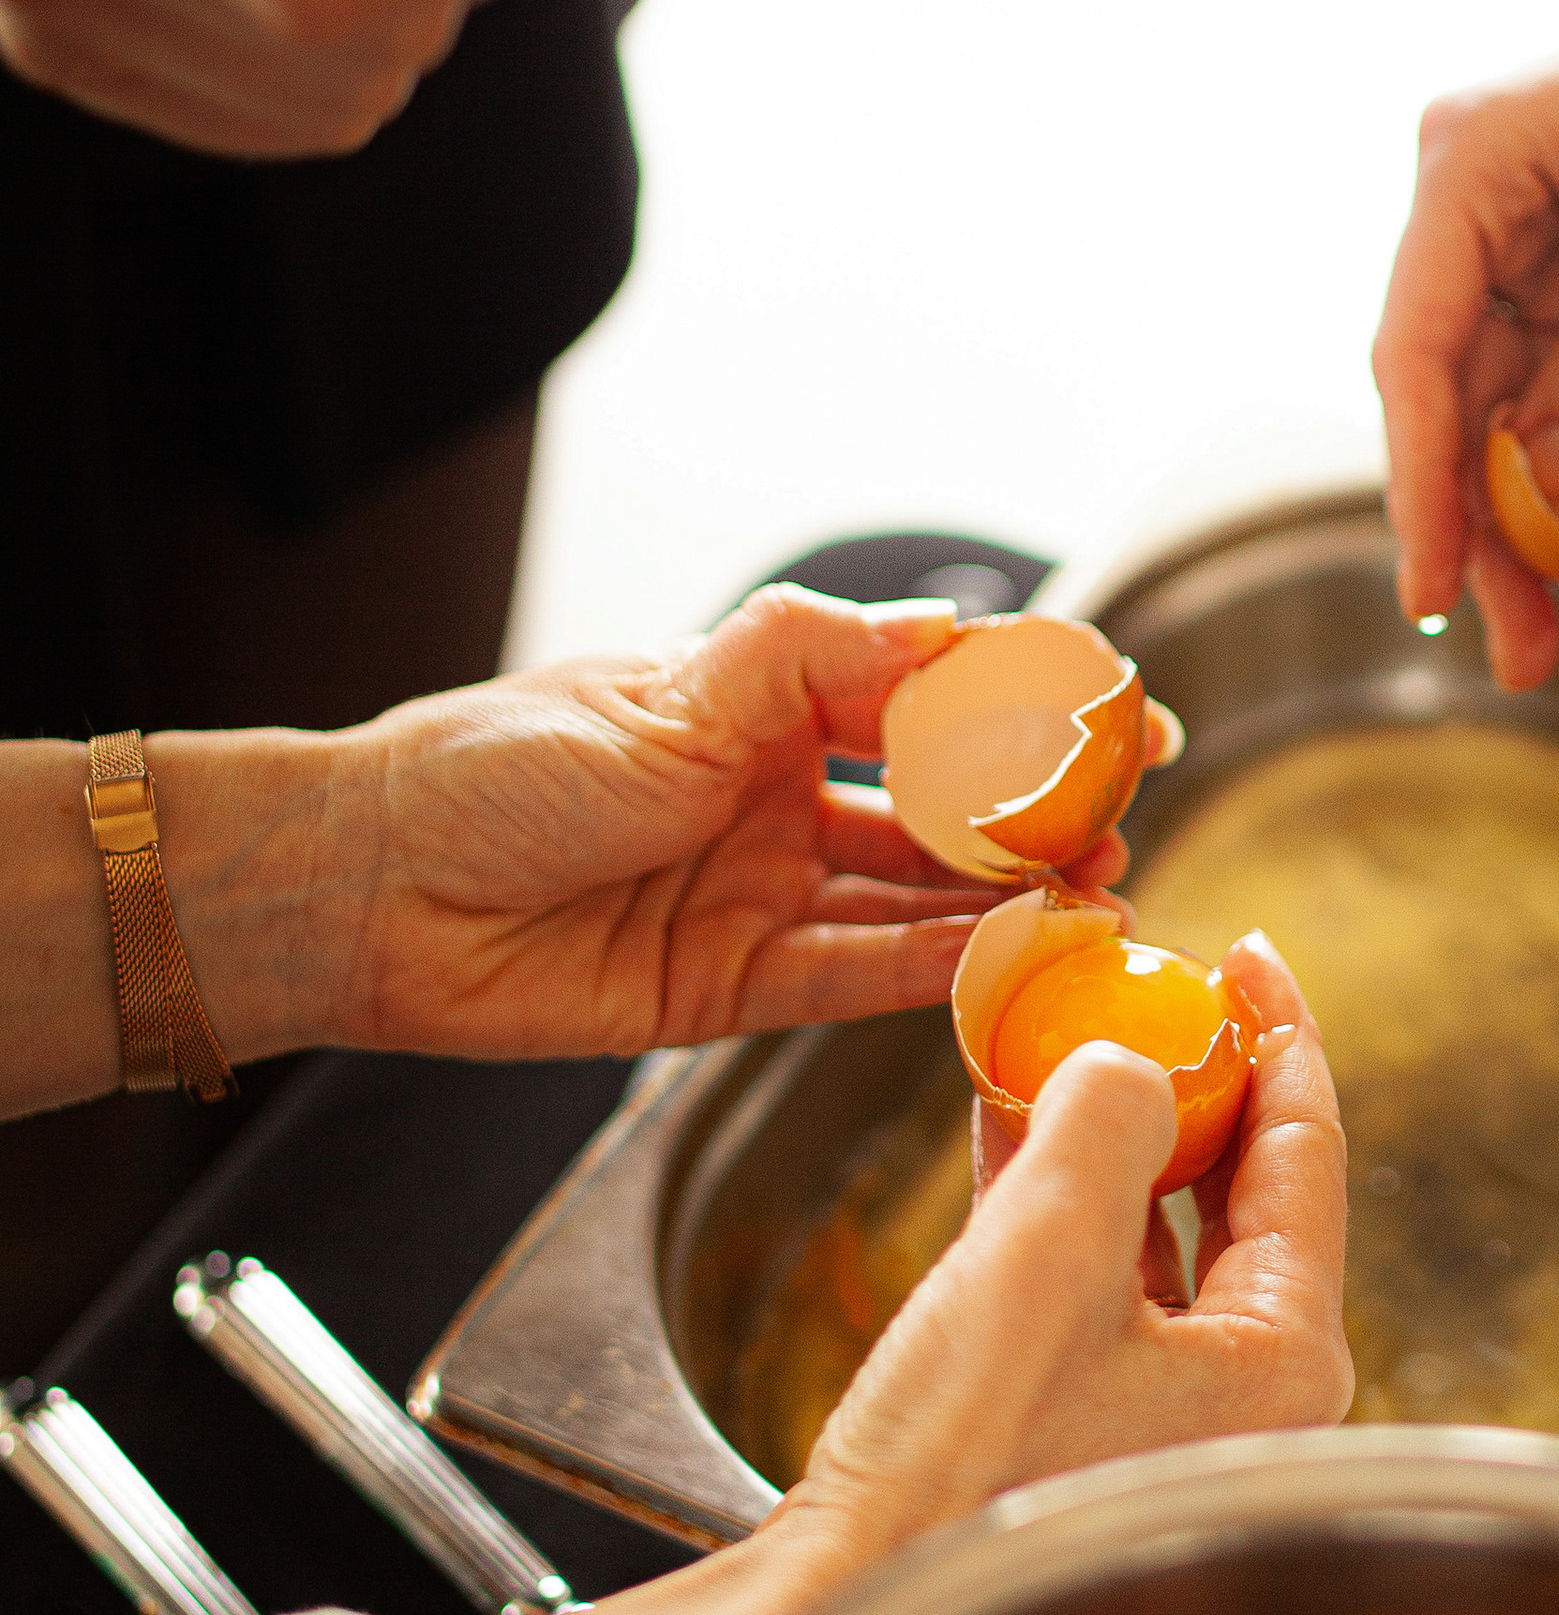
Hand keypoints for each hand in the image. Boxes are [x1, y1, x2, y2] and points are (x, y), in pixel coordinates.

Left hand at [329, 586, 1137, 1054]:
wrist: (373, 891)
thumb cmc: (495, 770)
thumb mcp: (667, 694)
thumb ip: (812, 658)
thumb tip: (954, 626)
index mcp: (760, 702)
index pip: (926, 694)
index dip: (1026, 705)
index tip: (1121, 711)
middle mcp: (773, 795)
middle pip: (939, 808)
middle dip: (1040, 816)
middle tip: (1128, 819)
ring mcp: (759, 892)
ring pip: (913, 899)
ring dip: (1007, 900)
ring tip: (1101, 896)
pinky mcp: (734, 988)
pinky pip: (856, 977)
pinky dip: (934, 969)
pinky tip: (1011, 954)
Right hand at [795, 931, 1351, 1547]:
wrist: (852, 1600)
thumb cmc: (965, 1454)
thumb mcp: (1045, 1244)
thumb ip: (1105, 1115)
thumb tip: (1123, 1064)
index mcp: (1284, 1357)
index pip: (1307, 1152)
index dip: (1277, 1031)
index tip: (1241, 950)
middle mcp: (1247, 1392)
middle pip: (1241, 1190)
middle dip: (1187, 1080)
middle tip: (1150, 989)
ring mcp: (1167, 1414)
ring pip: (1156, 1232)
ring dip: (1107, 1134)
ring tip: (1062, 1038)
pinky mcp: (1081, 1427)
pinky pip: (1092, 1281)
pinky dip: (1056, 1200)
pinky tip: (1004, 1124)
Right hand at [1373, 0, 1558, 691]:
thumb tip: (1550, 489)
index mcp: (1471, 166)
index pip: (1415, 351)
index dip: (1420, 488)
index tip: (1432, 600)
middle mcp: (1473, 202)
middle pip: (1460, 402)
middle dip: (1497, 540)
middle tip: (1525, 659)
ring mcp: (1524, 237)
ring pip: (1521, 416)